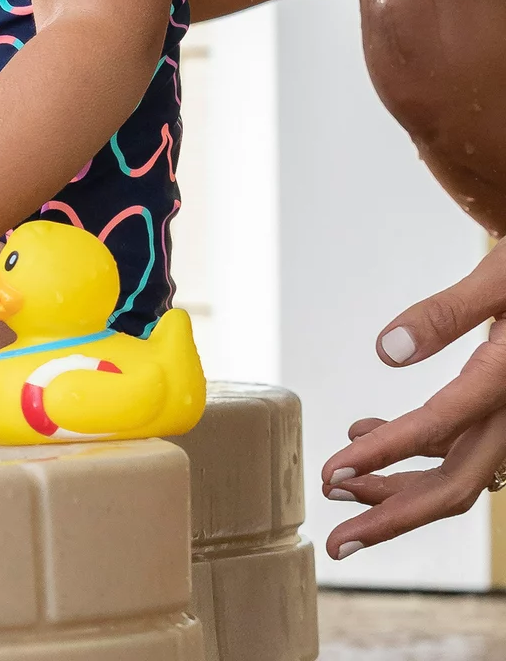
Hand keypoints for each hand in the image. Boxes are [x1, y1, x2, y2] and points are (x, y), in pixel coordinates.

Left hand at [320, 242, 505, 559]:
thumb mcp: (497, 280)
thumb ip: (445, 315)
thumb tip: (386, 351)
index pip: (441, 427)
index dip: (385, 455)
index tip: (333, 474)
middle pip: (455, 483)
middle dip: (393, 516)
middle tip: (338, 543)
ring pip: (456, 473)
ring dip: (397, 486)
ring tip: (337, 487)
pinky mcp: (499, 409)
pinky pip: (459, 446)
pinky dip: (412, 449)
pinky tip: (362, 432)